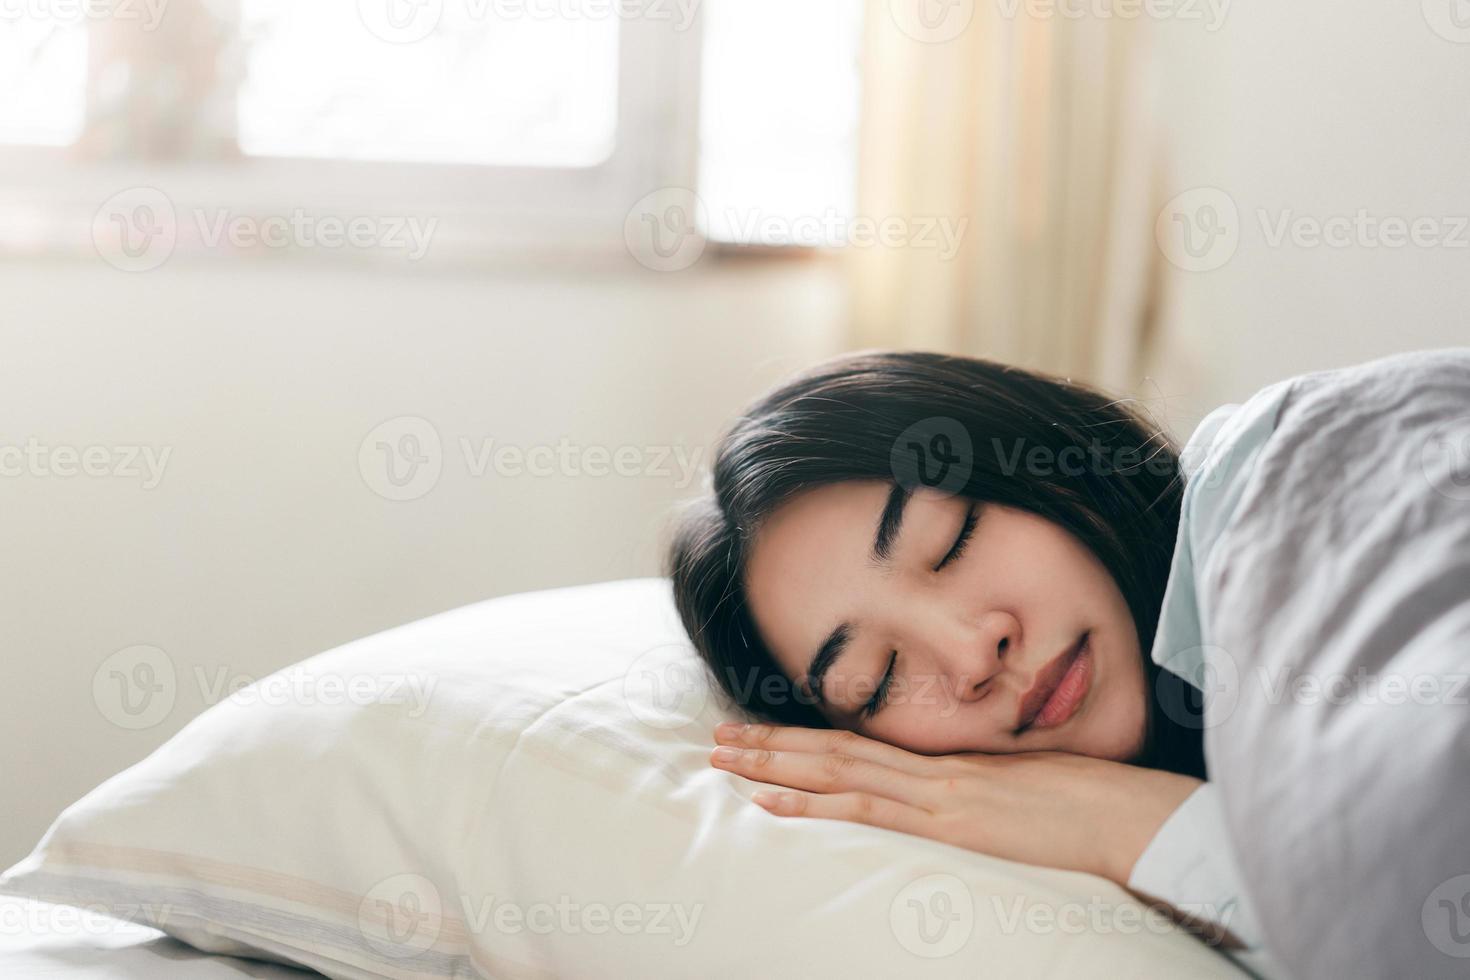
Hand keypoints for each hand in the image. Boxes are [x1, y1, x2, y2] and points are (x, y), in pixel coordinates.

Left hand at [709, 722, 1201, 884]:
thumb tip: (960, 802)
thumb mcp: (1027, 794)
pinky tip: (770, 802)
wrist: (1134, 815)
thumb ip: (984, 792)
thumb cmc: (1094, 808)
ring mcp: (938, 791)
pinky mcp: (950, 819)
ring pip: (838, 769)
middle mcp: (934, 768)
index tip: (760, 734)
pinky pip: (868, 808)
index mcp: (949, 762)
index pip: (861, 746)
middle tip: (715, 738)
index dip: (806, 738)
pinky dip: (814, 803)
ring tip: (722, 759)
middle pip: (834, 749)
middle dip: (769, 744)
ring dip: (774, 764)